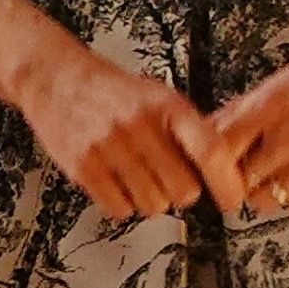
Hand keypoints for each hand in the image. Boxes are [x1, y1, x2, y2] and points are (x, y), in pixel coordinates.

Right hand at [17, 43, 231, 223]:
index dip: (226, 183)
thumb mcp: (160, 97)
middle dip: (182, 191)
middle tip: (168, 178)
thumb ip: (190, 131)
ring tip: (138, 175)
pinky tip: (117, 181)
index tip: (232, 200)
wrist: (56, 78)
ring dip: (151, 198)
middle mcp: (139, 125)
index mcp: (167, 106)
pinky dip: (123, 203)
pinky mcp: (82, 166)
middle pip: (184, 190)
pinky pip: (119, 209)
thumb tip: (227, 173)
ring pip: (153, 205)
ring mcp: (109, 146)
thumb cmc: (115, 93)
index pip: (210, 151)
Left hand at [201, 27, 288, 223]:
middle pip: (241, 181)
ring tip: (278, 178)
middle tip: (248, 171)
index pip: (216, 152)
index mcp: (268, 107)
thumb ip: (247, 107)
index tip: (213, 166)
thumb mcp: (283, 78)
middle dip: (240, 178)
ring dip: (268, 192)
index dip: (210, 163)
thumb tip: (216, 126)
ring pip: (269, 200)